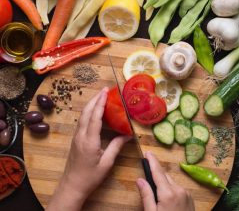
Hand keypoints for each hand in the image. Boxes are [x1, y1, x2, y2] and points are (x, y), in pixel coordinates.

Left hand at [46, 88, 130, 210]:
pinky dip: (89, 112)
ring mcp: (76, 137)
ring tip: (101, 97)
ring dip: (91, 104)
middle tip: (105, 90)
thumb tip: (128, 134)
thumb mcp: (106, 163)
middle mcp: (81, 135)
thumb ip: (116, 146)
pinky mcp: (76, 139)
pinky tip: (95, 112)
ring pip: (82, 116)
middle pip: (86, 112)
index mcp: (89, 140)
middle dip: (95, 99)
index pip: (95, 117)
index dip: (100, 103)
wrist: (71, 186)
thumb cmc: (90, 177)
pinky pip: (82, 121)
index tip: (105, 91)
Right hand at [136, 151, 194, 210]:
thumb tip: (139, 179)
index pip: (158, 172)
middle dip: (156, 174)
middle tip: (146, 177)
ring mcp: (186, 194)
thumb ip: (146, 195)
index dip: (152, 161)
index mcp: (168, 193)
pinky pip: (177, 188)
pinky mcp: (190, 199)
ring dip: (163, 183)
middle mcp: (179, 189)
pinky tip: (166, 200)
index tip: (147, 152)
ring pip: (171, 182)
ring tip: (157, 195)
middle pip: (164, 176)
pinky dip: (170, 189)